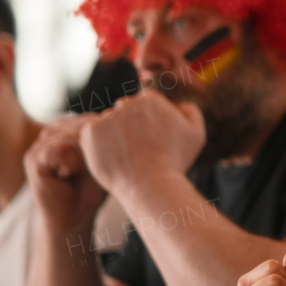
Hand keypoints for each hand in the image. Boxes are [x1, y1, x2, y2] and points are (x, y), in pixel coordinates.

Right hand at [25, 116, 107, 232]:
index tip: (101, 160)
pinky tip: (66, 174)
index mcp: (69, 131)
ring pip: (68, 137)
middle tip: (87, 169)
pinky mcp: (33, 159)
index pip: (89, 120)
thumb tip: (107, 118)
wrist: (73, 217)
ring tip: (76, 173)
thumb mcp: (102, 161)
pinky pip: (56, 149)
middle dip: (90, 148)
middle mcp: (54, 135)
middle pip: (79, 125)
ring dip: (80, 156)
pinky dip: (68, 163)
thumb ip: (102, 139)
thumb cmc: (91, 189)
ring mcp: (41, 146)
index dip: (100, 139)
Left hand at [78, 92, 205, 195]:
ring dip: (114, 135)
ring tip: (127, 157)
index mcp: (150, 99)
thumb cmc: (175, 161)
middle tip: (140, 149)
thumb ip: (190, 110)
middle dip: (130, 126)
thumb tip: (179, 103)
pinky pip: (91, 134)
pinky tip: (113, 157)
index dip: (149, 122)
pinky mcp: (89, 133)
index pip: (145, 104)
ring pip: (108, 122)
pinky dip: (99, 144)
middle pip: (125, 111)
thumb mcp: (196, 133)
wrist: (151, 186)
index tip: (152, 139)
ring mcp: (106, 117)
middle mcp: (126, 103)